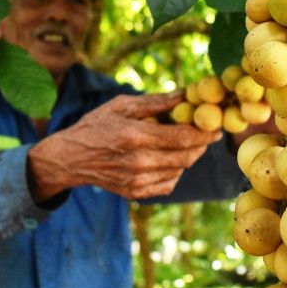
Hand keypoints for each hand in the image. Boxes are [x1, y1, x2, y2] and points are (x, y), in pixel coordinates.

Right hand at [27, 92, 222, 200]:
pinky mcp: (136, 193)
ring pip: (180, 170)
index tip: (216, 126)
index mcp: (135, 137)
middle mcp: (138, 162)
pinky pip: (169, 182)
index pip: (183, 138)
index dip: (204, 132)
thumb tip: (185, 94)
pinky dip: (174, 169)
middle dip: (200, 144)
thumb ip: (156, 102)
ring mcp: (137, 181)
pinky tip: (164, 157)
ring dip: (188, 155)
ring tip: (182, 141)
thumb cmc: (96, 126)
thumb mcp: (122, 106)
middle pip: (186, 156)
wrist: (70, 158)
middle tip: (205, 132)